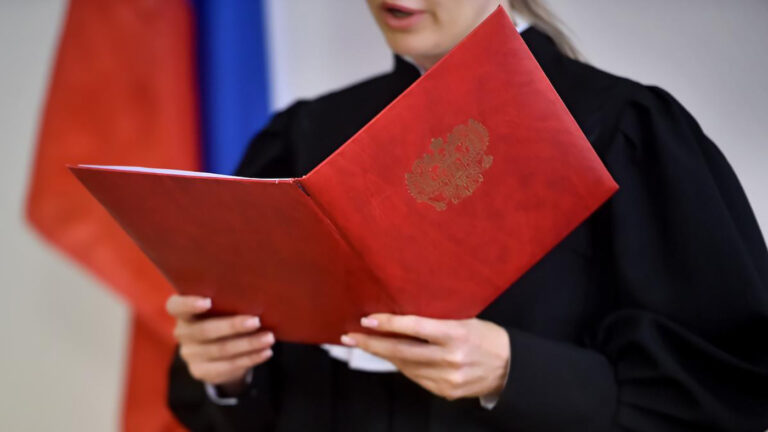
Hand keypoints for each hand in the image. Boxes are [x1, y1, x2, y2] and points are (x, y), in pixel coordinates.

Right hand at [166, 295, 274, 394]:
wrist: (219, 348)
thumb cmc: (224, 315)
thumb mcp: (222, 306)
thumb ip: (229, 300)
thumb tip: (257, 295)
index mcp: (183, 311)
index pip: (176, 306)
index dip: (189, 304)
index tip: (207, 301)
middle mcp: (182, 332)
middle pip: (204, 330)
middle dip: (232, 326)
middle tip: (256, 321)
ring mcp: (190, 354)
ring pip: (220, 350)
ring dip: (248, 344)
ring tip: (268, 338)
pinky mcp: (201, 371)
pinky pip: (227, 367)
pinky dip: (249, 359)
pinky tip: (265, 352)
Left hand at [341, 314, 510, 400]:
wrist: (509, 367)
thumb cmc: (484, 336)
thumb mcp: (465, 319)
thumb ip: (436, 319)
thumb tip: (401, 314)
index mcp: (456, 334)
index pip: (416, 327)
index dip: (389, 324)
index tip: (367, 320)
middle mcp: (450, 358)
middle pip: (402, 351)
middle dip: (372, 344)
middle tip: (349, 337)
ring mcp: (447, 378)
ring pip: (405, 366)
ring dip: (383, 355)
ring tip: (365, 344)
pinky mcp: (445, 392)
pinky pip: (416, 377)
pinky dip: (402, 366)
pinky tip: (392, 357)